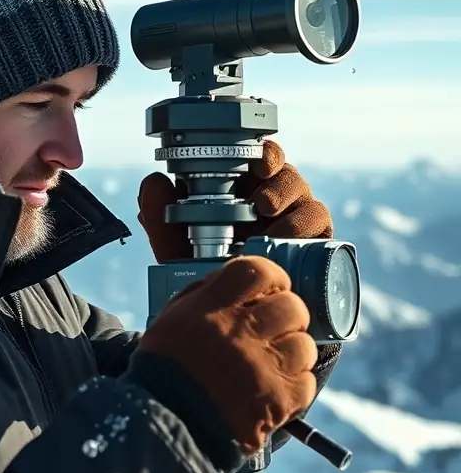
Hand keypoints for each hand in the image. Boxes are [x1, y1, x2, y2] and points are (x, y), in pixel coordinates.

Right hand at [136, 255, 317, 454]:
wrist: (164, 427)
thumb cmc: (164, 373)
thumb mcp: (172, 320)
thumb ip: (204, 296)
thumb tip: (238, 285)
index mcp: (211, 309)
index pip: (257, 271)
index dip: (272, 277)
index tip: (271, 288)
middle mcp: (240, 332)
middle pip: (291, 306)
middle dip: (286, 315)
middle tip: (273, 329)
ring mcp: (262, 367)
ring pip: (304, 345)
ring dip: (291, 352)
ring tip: (272, 363)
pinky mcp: (278, 401)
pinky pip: (306, 381)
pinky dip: (294, 385)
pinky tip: (273, 389)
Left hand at [137, 140, 333, 262]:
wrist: (236, 319)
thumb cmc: (209, 274)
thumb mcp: (179, 248)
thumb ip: (160, 217)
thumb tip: (153, 181)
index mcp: (242, 193)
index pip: (259, 160)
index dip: (264, 153)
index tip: (257, 162)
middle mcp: (273, 201)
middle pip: (285, 172)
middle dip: (276, 178)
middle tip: (259, 201)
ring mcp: (295, 219)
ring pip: (304, 194)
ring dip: (288, 200)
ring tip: (267, 216)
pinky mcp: (315, 242)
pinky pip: (319, 222)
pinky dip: (304, 225)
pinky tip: (285, 238)